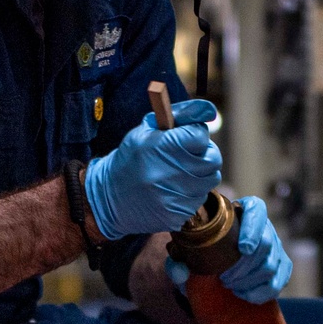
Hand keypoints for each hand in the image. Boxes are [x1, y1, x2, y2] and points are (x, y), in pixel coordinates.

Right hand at [84, 99, 221, 239]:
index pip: (200, 136)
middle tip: (191, 155)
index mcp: (162, 147)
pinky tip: (173, 190)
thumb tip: (208, 109)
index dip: (196, 134)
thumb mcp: (146, 130)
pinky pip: (198, 199)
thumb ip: (178, 116)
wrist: (110, 198)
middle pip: (212, 159)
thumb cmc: (130, 160)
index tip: (189, 136)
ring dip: (199, 174)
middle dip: (204, 154)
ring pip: (209, 180)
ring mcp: (175, 197)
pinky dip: (191, 193)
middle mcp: (171, 173)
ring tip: (180, 173)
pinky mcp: (178, 214)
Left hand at [166, 196, 292, 304]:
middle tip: (225, 278)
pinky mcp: (281, 266)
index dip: (254, 228)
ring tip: (231, 286)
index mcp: (240, 212)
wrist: (212, 268)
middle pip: (266, 242)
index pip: (256, 209)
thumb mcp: (185, 257)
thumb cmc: (201, 255)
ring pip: (272, 263)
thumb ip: (177, 263)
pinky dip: (262, 291)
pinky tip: (244, 295)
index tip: (243, 249)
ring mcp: (274, 246)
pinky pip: (280, 280)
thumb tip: (179, 271)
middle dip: (245, 265)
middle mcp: (262, 227)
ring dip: (251, 279)